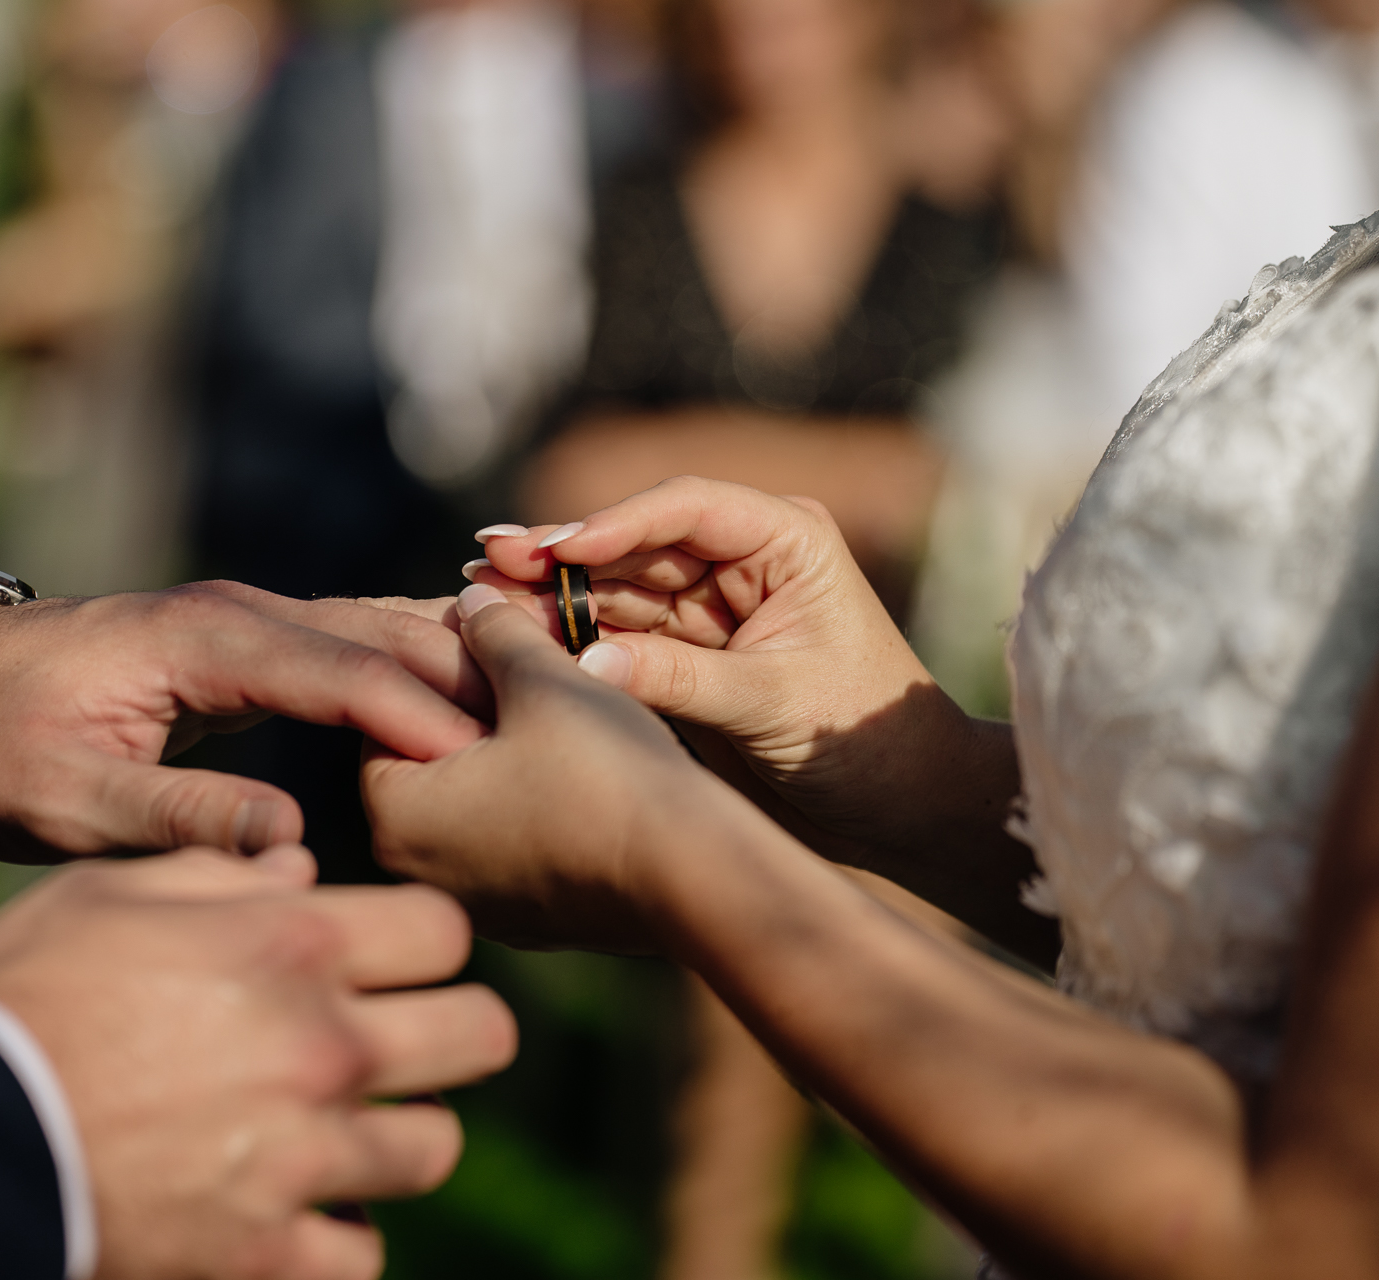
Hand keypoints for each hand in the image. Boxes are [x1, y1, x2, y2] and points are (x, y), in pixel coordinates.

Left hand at [0, 581, 492, 862]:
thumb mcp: (66, 799)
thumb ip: (178, 816)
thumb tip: (291, 836)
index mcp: (205, 642)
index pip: (341, 671)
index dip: (419, 713)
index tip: (489, 757)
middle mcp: (238, 615)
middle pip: (379, 632)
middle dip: (463, 674)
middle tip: (551, 718)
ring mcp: (245, 622)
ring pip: (374, 629)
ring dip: (450, 659)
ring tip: (538, 693)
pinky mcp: (245, 646)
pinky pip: (350, 646)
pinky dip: (411, 661)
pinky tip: (465, 685)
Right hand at [0, 845, 515, 1279]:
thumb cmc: (18, 999)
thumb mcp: (105, 895)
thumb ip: (219, 874)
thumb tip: (300, 869)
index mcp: (291, 945)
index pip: (446, 930)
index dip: (423, 943)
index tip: (390, 961)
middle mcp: (322, 1046)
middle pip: (482, 1034)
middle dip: (448, 1033)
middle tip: (400, 1045)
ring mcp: (304, 1156)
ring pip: (437, 1146)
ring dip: (395, 1138)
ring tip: (340, 1135)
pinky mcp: (266, 1254)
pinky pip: (363, 1253)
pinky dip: (335, 1238)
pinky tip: (294, 1213)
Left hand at [362, 584, 743, 952]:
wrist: (695, 879)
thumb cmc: (607, 774)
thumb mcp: (543, 680)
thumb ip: (495, 633)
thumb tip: (470, 601)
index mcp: (394, 818)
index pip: (386, 718)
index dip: (443, 670)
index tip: (497, 650)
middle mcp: (419, 873)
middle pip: (431, 761)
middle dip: (477, 713)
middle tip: (536, 678)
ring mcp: (478, 905)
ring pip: (479, 802)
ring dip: (512, 758)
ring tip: (570, 721)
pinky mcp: (533, 920)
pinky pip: (519, 842)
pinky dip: (542, 805)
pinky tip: (593, 777)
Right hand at [469, 478, 1010, 861]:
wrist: (900, 805)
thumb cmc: (863, 739)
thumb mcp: (771, 704)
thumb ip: (679, 680)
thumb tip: (584, 666)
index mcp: (784, 539)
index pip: (685, 509)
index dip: (613, 523)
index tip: (552, 549)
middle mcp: (743, 559)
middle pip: (635, 543)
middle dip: (562, 555)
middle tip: (483, 559)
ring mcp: (710, 605)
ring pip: (616, 589)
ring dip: (554, 596)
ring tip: (478, 599)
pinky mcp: (687, 653)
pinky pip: (617, 637)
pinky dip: (570, 639)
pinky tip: (512, 635)